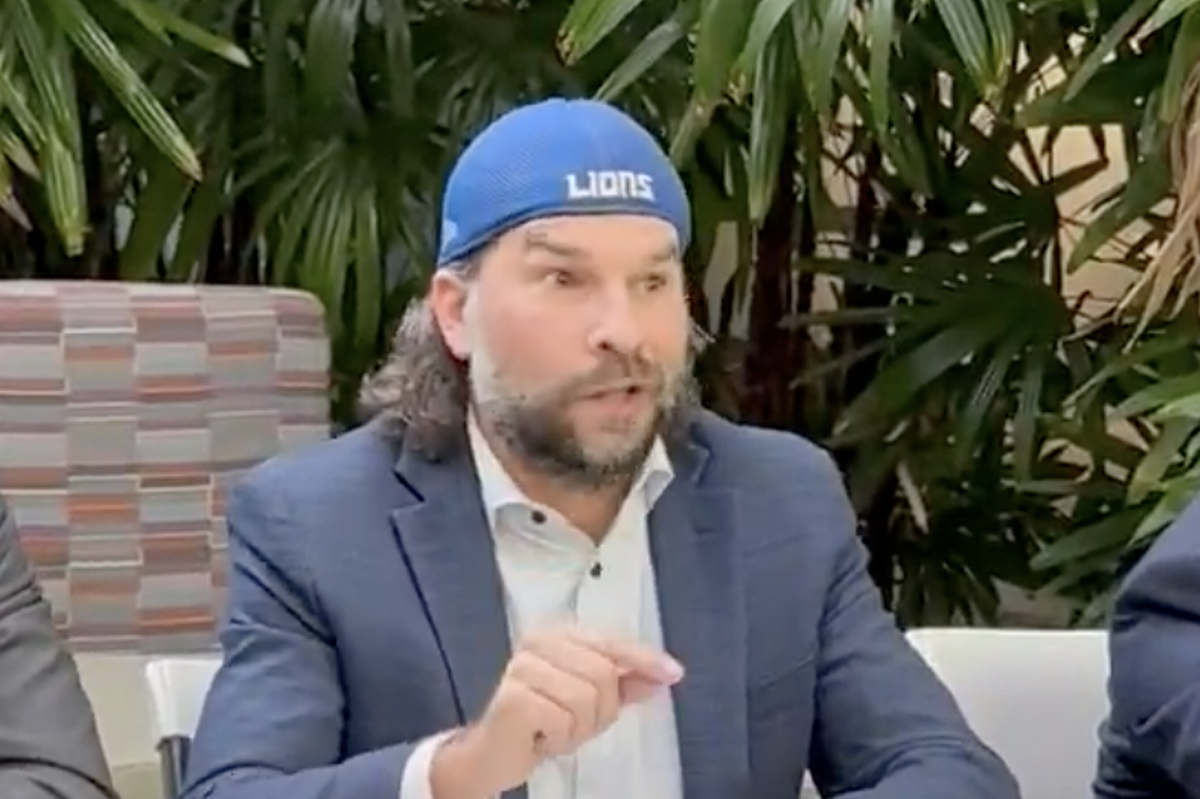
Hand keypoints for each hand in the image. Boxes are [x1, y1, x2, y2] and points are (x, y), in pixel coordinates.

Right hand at [430, 627, 683, 798]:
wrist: (495, 753)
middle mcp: (538, 641)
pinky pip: (563, 719)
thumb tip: (666, 674)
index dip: (644, 659)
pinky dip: (560, 738)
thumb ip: (627, 685)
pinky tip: (541, 737)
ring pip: (587, 698)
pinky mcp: (513, 696)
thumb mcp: (594, 703)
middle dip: (600, 710)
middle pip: (604, 673)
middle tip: (574, 724)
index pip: (611, 641)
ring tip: (556, 730)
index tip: (674, 673)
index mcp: (559, 633)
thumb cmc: (544, 722)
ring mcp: (522, 666)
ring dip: (579, 727)